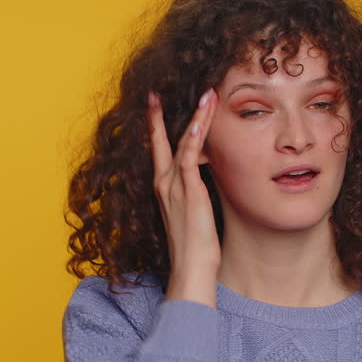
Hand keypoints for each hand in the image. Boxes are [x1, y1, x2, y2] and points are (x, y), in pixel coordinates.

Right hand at [147, 88, 220, 306]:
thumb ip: (196, 195)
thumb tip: (207, 185)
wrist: (191, 268)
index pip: (159, 152)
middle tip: (157, 93)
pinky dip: (196, 133)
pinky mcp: (188, 189)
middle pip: (162, 141)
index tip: (155, 109)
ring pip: (182, 141)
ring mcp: (175, 185)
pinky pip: (190, 153)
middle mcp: (165, 184)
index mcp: (165, 190)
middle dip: (159, 116)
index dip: (156, 130)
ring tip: (206, 94)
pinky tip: (204, 116)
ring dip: (195, 116)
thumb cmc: (195, 248)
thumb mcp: (194, 216)